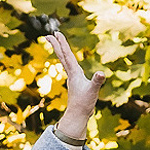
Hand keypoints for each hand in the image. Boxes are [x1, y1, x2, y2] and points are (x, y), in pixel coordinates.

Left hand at [46, 26, 102, 147]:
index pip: (67, 54)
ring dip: (60, 51)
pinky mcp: (75, 83)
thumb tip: (101, 74)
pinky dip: (67, 61)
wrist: (77, 115)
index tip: (56, 33)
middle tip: (48, 35)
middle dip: (56, 45)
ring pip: (64, 61)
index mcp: (74, 73)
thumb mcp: (92, 91)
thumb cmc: (84, 103)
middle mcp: (71, 74)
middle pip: (62, 56)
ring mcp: (72, 78)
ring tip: (56, 44)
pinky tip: (69, 62)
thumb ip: (96, 81)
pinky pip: (69, 67)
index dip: (62, 43)